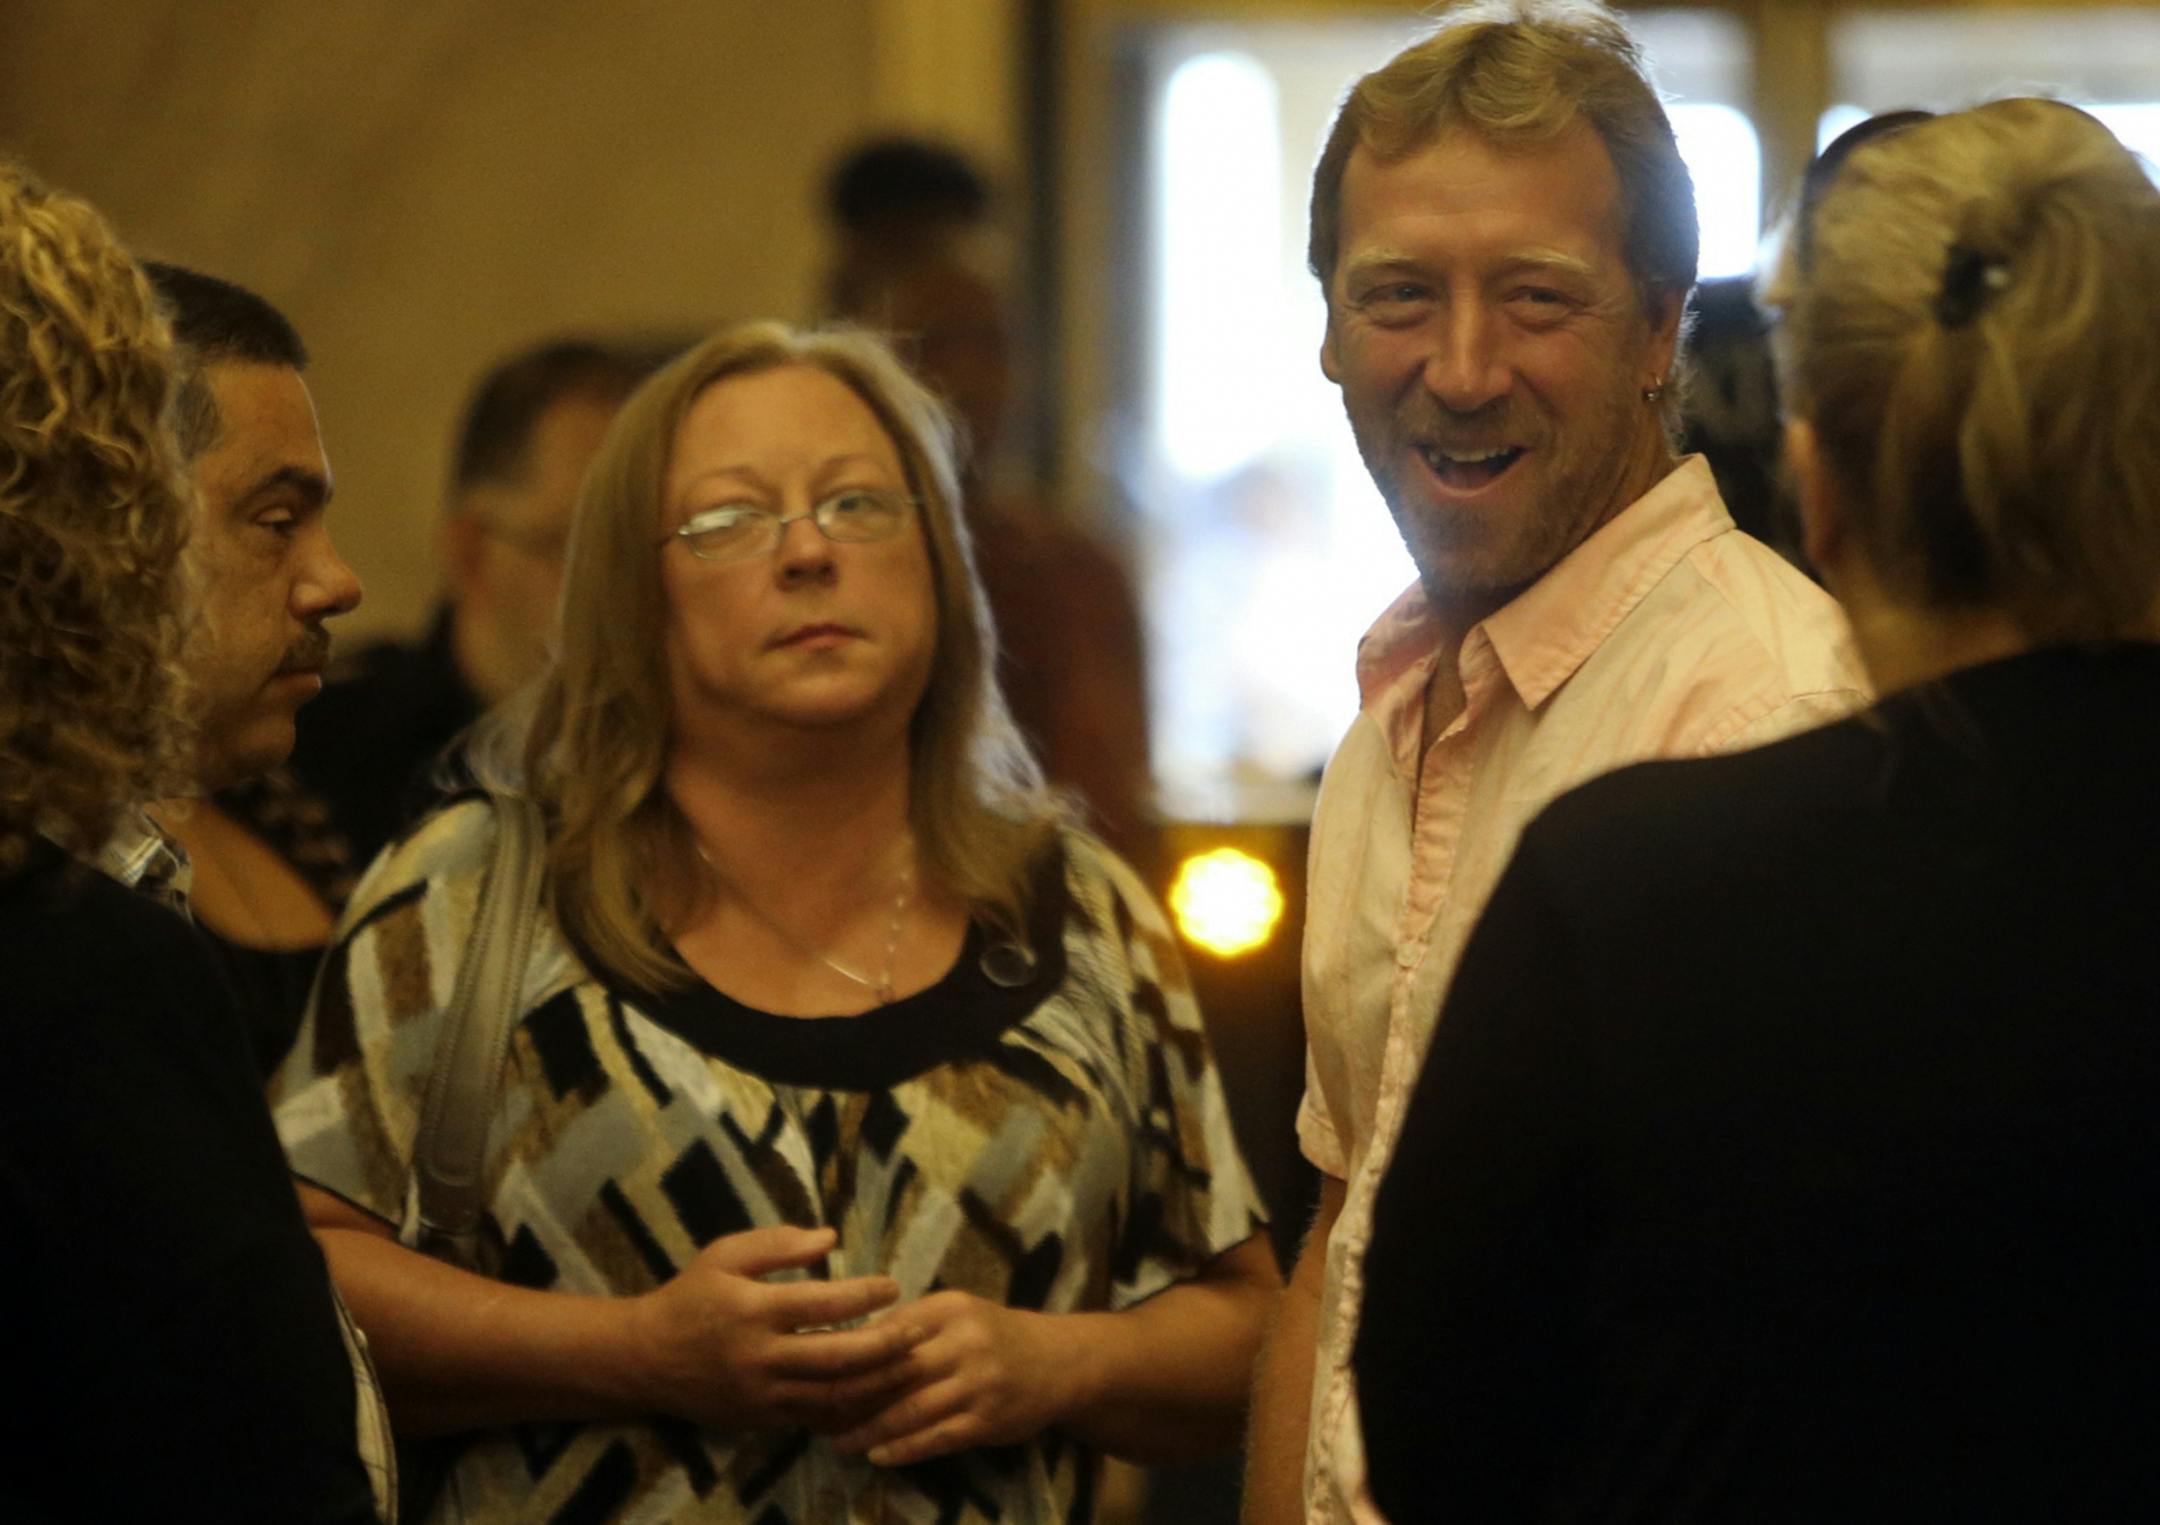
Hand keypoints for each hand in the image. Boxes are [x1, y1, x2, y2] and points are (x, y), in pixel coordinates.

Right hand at [625, 1225, 916, 1431]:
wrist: (647, 1359)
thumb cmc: (692, 1296)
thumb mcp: (725, 1254)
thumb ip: (777, 1244)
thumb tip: (831, 1237)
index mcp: (753, 1309)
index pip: (822, 1304)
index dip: (864, 1294)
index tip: (893, 1285)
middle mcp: (761, 1357)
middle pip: (838, 1357)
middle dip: (885, 1345)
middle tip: (917, 1328)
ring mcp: (763, 1395)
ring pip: (834, 1395)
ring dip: (877, 1381)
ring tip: (909, 1361)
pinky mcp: (764, 1420)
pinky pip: (817, 1416)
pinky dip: (851, 1406)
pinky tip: (877, 1390)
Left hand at [830, 1291, 1075, 1466]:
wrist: (1060, 1361)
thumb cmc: (993, 1335)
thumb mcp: (955, 1313)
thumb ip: (909, 1325)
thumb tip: (846, 1345)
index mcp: (949, 1308)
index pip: (886, 1334)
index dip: (848, 1357)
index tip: (814, 1374)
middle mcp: (964, 1342)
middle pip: (894, 1372)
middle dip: (850, 1397)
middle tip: (813, 1415)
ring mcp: (978, 1383)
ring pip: (911, 1409)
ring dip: (870, 1429)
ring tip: (837, 1441)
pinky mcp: (988, 1420)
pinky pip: (938, 1438)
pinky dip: (904, 1448)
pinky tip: (878, 1455)